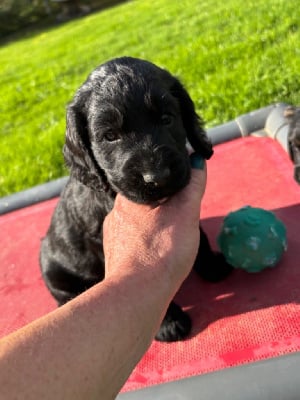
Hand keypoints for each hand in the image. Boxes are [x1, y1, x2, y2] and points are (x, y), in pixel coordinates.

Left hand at [103, 159, 206, 290]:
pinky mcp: (113, 252)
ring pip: (139, 221)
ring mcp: (112, 232)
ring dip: (153, 226)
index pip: (152, 181)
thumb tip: (197, 160)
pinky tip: (153, 253)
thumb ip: (192, 185)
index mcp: (129, 194)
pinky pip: (132, 239)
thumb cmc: (163, 249)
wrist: (137, 292)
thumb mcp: (186, 212)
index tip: (184, 198)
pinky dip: (144, 242)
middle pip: (146, 201)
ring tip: (168, 241)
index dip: (171, 187)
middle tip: (179, 221)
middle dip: (163, 207)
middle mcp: (116, 210)